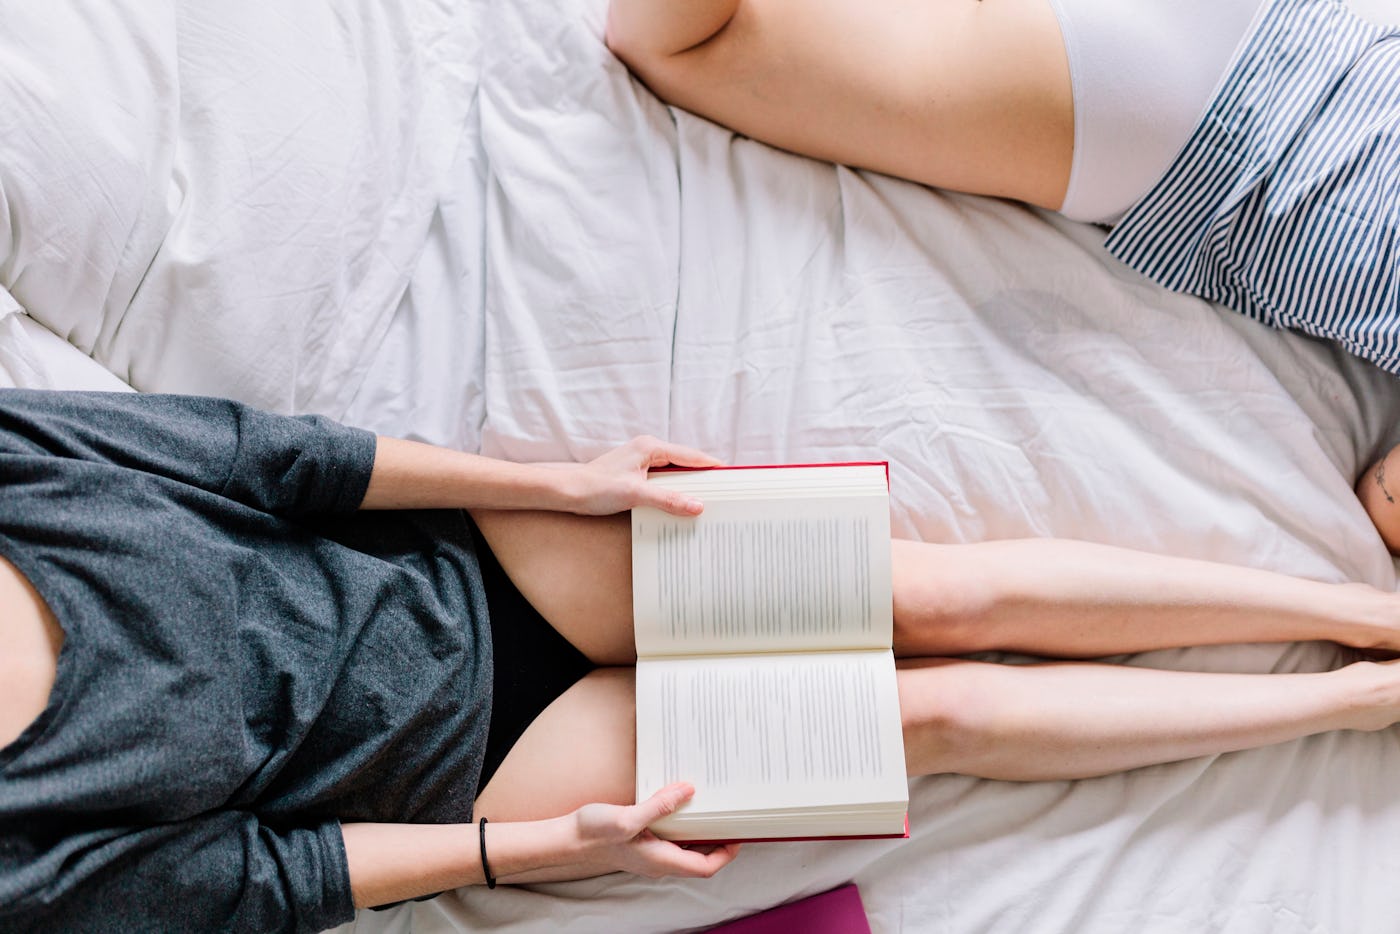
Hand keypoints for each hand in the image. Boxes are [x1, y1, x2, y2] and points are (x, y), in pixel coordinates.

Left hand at [566, 436, 721, 515]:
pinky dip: (676, 490)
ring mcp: (642, 461)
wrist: (568, 492)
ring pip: (676, 472)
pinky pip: (665, 480)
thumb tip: (697, 505)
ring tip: (708, 498)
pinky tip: (681, 503)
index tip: (731, 476)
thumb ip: (669, 500)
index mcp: (651, 447)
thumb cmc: (595, 488)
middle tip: (724, 491)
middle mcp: (648, 450)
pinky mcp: (637, 474)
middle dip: (704, 476)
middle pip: (686, 462)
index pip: (691, 456)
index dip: (712, 466)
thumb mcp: (636, 495)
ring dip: (690, 485)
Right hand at [568, 783, 739, 878]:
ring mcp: (651, 853)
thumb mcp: (628, 818)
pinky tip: (679, 804)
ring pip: (686, 848)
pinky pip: (671, 838)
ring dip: (700, 831)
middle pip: (700, 859)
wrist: (568, 839)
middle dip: (719, 841)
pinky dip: (682, 824)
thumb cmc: (594, 834)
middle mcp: (659, 861)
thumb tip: (688, 792)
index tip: (738, 834)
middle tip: (729, 817)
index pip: (705, 866)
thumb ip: (660, 806)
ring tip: (710, 808)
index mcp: (661, 860)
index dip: (727, 853)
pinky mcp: (642, 843)